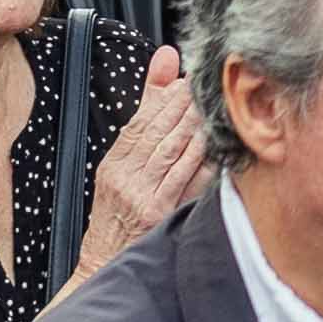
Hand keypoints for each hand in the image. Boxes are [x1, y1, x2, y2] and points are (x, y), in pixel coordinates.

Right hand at [78, 49, 211, 275]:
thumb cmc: (119, 213)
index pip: (141, 121)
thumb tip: (166, 59)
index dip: (165, 98)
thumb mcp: (123, 166)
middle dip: (184, 105)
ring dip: (196, 126)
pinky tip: (217, 143)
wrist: (105, 262)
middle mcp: (124, 176)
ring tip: (215, 107)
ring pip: (172, 151)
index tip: (187, 79)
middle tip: (208, 85)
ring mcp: (140, 195)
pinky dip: (201, 159)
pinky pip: (184, 180)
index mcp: (114, 162)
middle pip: (159, 131)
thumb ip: (147, 109)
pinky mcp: (156, 213)